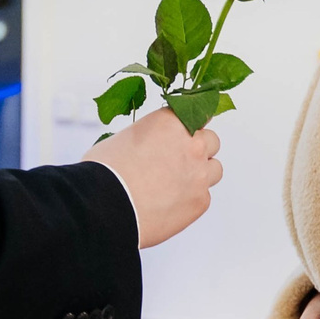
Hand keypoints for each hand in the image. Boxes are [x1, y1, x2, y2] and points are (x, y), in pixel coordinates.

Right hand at [87, 107, 222, 248]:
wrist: (105, 206)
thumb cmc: (105, 171)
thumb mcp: (122, 138)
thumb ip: (147, 138)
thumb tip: (148, 148)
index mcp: (171, 121)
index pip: (194, 112)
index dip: (186, 126)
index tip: (181, 134)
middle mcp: (192, 144)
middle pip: (211, 140)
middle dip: (197, 149)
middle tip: (177, 161)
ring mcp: (200, 174)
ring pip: (214, 169)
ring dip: (201, 173)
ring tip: (176, 184)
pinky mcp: (201, 201)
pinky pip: (204, 196)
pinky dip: (190, 199)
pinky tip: (169, 204)